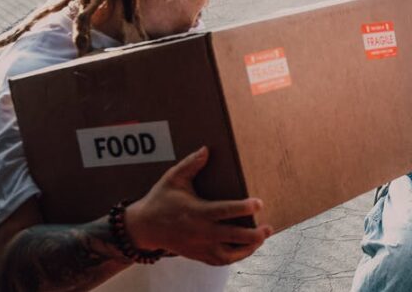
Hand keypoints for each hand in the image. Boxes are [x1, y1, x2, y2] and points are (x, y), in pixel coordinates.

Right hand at [125, 147, 272, 265]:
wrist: (143, 228)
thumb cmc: (160, 200)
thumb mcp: (172, 179)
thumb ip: (190, 164)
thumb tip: (207, 149)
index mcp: (196, 211)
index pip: (224, 211)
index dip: (243, 208)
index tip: (259, 203)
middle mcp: (200, 231)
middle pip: (232, 236)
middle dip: (253, 234)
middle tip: (268, 227)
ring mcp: (199, 246)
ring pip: (228, 254)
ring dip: (248, 249)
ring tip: (262, 238)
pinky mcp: (197, 254)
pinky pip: (220, 261)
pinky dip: (235, 257)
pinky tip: (247, 249)